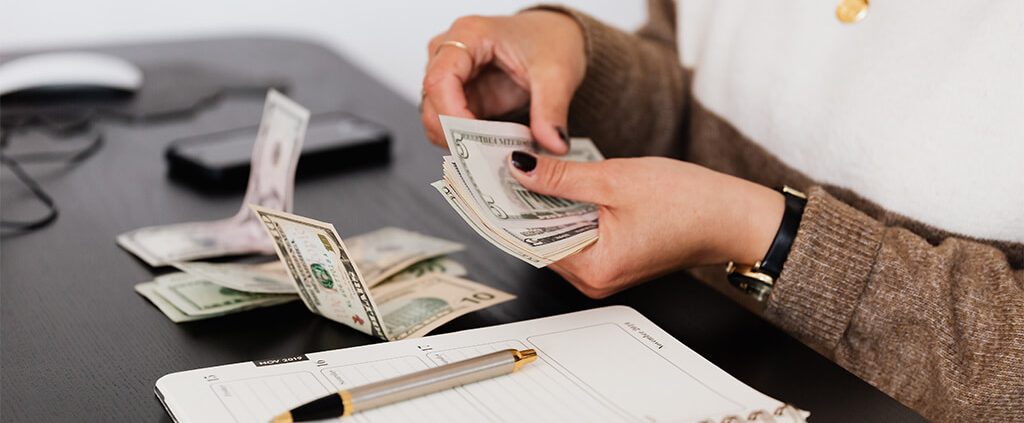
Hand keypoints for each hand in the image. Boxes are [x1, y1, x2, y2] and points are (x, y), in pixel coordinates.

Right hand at [421, 11, 585, 153]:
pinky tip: (492, 148)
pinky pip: (451, 127)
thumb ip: (552, 109)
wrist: (557, 37)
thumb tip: (553, 143)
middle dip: (455, 135)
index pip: (440, 79)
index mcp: (469, 35)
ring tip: (495, 152)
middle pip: (432, 103)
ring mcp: (453, 77)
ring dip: (460, 141)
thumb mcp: (558, 73)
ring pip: (436, 119)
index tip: (475, 140)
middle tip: (488, 156)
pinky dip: (468, 143)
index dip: (451, 115)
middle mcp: (451, 53)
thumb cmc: (550, 39)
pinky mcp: (461, 97)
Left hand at [507, 151, 785, 298]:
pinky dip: (568, 211)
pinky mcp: (615, 258)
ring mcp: (605, 272)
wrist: (733, 215)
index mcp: (594, 269)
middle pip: (541, 240)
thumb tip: (521, 169)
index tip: (488, 182)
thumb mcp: (615, 180)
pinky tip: (562, 185)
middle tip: (505, 167)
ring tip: (532, 170)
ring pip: (558, 236)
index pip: (530, 241)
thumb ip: (561, 177)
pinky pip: (578, 235)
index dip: (507, 208)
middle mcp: (595, 280)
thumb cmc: (689, 203)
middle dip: (524, 204)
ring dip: (546, 206)